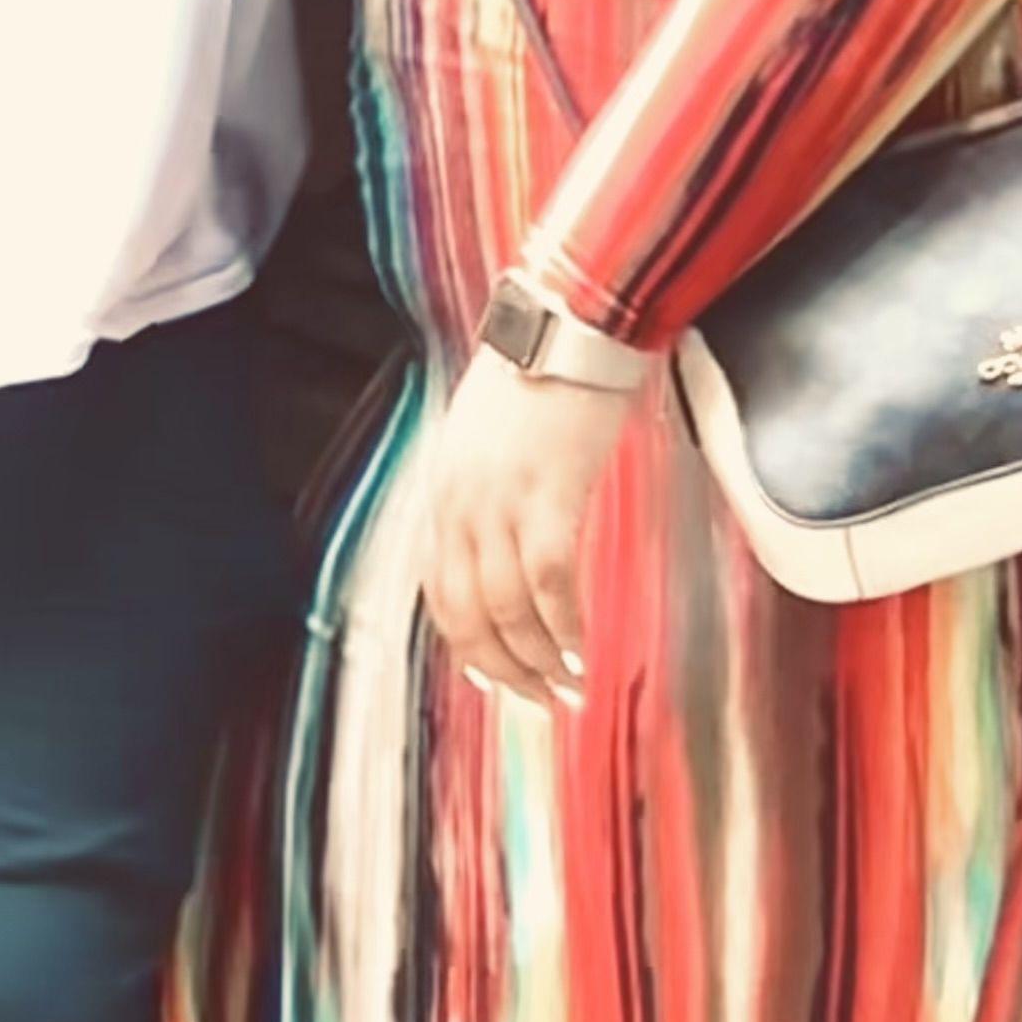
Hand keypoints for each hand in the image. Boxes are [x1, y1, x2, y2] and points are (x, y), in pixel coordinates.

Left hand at [421, 344, 642, 711]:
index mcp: (443, 489)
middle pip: (468, 613)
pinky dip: (564, 624)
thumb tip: (501, 539)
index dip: (466, 643)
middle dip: (503, 668)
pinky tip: (581, 648)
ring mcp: (501, 500)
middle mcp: (460, 502)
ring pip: (508, 608)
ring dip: (538, 659)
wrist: (569, 321)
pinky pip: (549, 581)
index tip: (496, 675)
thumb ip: (484, 487)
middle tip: (538, 701)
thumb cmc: (538, 371)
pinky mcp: (550, 494)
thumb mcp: (486, 435)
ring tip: (568, 685)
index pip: (439, 589)